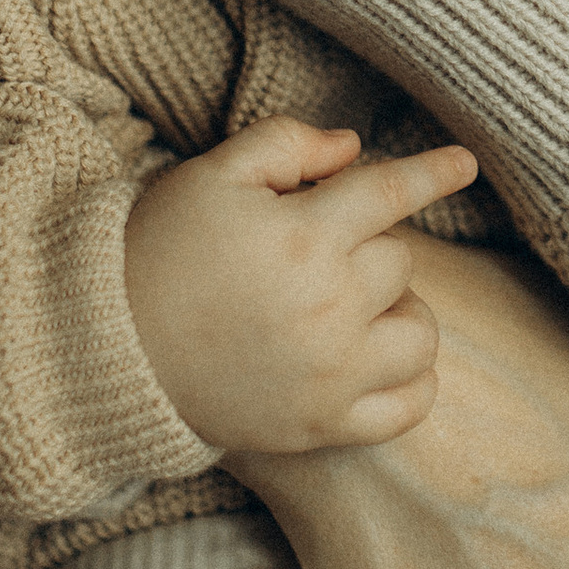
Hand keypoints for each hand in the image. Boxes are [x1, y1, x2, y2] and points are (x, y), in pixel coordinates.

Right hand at [123, 117, 477, 454]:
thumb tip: (353, 148)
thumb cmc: (157, 252)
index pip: (393, 194)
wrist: (104, 351)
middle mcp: (329, 307)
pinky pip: (409, 407)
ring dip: (401, 310)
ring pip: (420, 332)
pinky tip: (385, 358)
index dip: (434, 173)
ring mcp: (330, 373)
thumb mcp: (211, 175)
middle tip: (322, 247)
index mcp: (303, 237)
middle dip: (370, 243)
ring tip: (355, 303)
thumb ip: (287, 144)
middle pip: (399, 259)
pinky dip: (413, 382)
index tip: (465, 164)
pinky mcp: (321, 425)